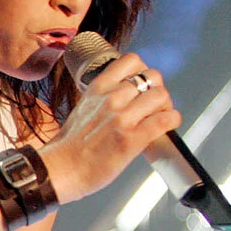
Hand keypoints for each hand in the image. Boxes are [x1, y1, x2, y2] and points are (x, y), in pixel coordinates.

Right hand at [40, 51, 182, 203]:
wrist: (59, 170)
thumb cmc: (69, 146)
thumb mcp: (82, 109)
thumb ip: (104, 98)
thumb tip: (127, 96)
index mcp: (97, 89)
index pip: (132, 61)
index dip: (143, 72)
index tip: (141, 86)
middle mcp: (110, 99)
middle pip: (153, 76)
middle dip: (157, 90)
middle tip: (152, 106)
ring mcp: (122, 118)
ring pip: (162, 95)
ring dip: (165, 106)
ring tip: (157, 118)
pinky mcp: (132, 139)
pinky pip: (166, 119)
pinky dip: (172, 121)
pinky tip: (165, 128)